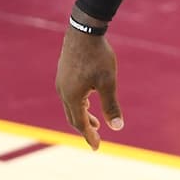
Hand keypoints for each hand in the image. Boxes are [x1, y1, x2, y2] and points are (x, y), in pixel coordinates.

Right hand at [56, 28, 123, 149]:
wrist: (83, 31)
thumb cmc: (98, 57)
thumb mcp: (108, 82)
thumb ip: (111, 105)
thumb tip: (118, 127)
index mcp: (72, 97)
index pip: (80, 124)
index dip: (89, 137)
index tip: (97, 148)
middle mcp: (63, 91)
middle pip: (73, 117)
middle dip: (85, 128)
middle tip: (97, 137)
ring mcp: (61, 82)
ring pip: (70, 106)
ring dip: (83, 115)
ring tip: (96, 122)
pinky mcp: (63, 73)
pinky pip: (69, 95)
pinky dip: (79, 104)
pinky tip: (88, 99)